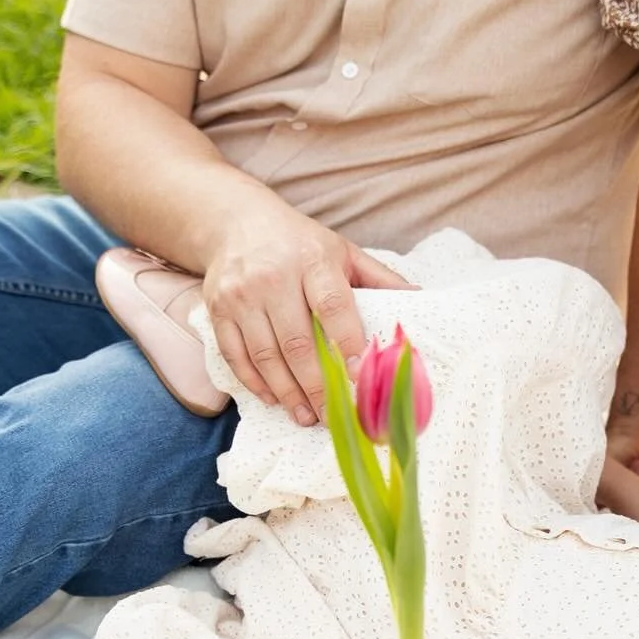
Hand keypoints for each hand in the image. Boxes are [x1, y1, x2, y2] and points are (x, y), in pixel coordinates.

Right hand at [203, 209, 410, 425]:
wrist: (235, 221)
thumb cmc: (300, 243)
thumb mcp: (343, 251)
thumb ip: (380, 278)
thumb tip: (421, 298)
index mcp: (312, 262)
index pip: (333, 308)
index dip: (347, 344)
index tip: (360, 377)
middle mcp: (273, 278)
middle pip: (297, 343)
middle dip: (318, 387)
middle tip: (334, 417)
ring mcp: (241, 295)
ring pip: (265, 355)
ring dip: (288, 393)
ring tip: (307, 417)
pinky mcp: (217, 309)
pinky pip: (235, 354)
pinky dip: (255, 382)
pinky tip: (275, 400)